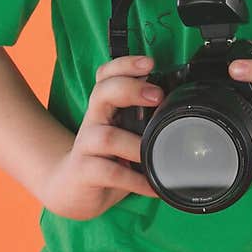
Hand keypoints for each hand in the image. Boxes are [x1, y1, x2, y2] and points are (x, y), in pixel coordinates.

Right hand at [40, 55, 163, 219]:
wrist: (72, 189)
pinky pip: (109, 173)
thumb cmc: (106, 157)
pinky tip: (152, 185)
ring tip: (156, 151)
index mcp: (104, 107)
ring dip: (135, 144)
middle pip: (102, 93)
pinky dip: (134, 180)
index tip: (149, 63)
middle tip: (157, 95)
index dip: (125, 64)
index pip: (106, 75)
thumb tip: (179, 108)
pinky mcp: (83, 172)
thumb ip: (143, 119)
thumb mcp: (123, 132)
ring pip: (106, 137)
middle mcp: (93, 121)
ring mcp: (86, 146)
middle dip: (129, 89)